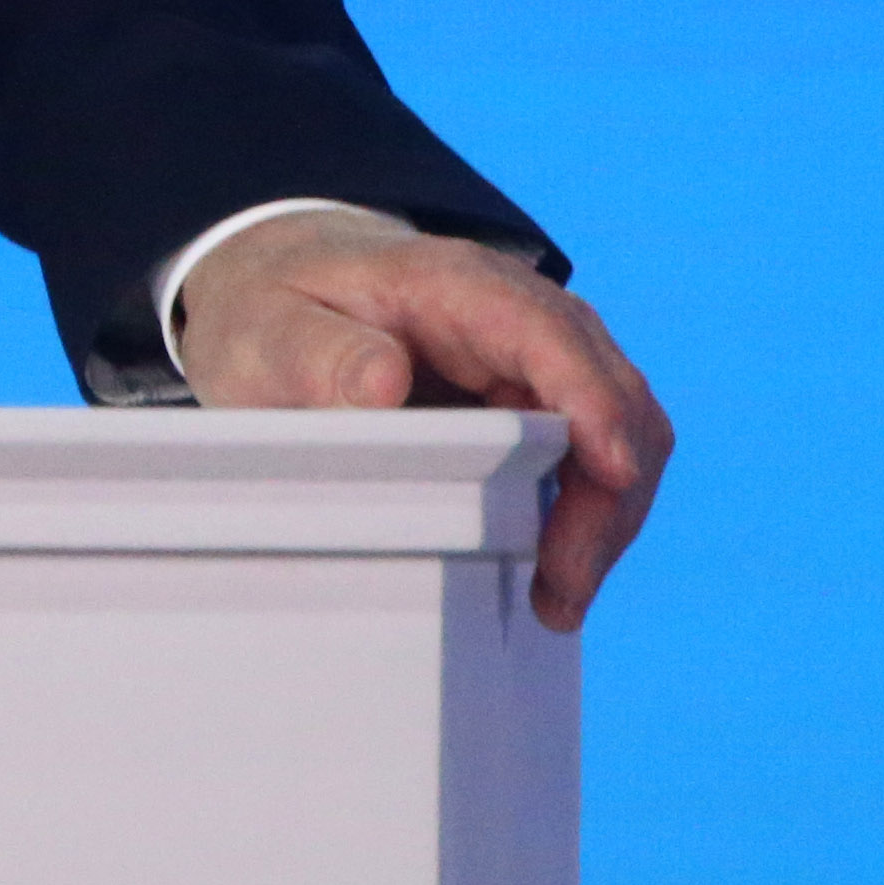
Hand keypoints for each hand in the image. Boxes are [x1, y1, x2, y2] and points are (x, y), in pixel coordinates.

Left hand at [175, 207, 672, 633]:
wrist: (279, 294)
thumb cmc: (273, 311)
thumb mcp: (265, 330)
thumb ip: (317, 354)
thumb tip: (385, 382)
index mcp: (457, 284)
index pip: (550, 335)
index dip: (592, 402)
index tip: (611, 474)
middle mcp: (517, 314)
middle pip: (609, 396)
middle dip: (605, 495)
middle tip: (561, 588)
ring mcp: (534, 360)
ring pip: (618, 434)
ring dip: (603, 519)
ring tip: (556, 600)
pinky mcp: (533, 403)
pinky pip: (589, 458)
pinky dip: (583, 516)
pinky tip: (549, 573)